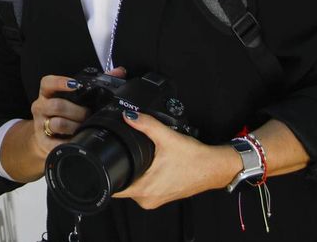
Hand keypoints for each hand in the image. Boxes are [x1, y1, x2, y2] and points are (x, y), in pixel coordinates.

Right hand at [27, 69, 125, 159]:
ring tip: (84, 128)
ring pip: (57, 124)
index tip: (75, 84)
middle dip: (77, 111)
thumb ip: (95, 84)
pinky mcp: (42, 141)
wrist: (46, 137)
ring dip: (75, 127)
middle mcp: (41, 107)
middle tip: (89, 114)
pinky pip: (56, 143)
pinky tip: (77, 140)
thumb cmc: (64, 114)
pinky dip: (69, 142)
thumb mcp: (74, 98)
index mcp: (47, 94)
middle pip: (57, 105)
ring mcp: (40, 124)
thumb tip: (118, 72)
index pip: (48, 83)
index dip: (60, 82)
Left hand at [112, 112, 240, 209]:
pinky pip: (144, 188)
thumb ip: (146, 124)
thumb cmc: (193, 158)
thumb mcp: (167, 137)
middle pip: (122, 185)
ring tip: (138, 157)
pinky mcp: (161, 197)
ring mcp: (155, 200)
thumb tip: (128, 116)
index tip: (103, 161)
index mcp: (144, 189)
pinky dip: (142, 177)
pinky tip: (148, 165)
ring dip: (132, 173)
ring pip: (133, 186)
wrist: (214, 168)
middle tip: (123, 152)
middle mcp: (147, 199)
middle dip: (120, 169)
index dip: (105, 174)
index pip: (114, 187)